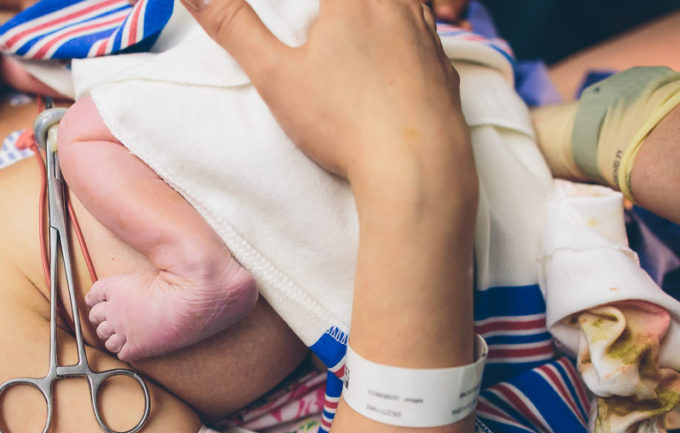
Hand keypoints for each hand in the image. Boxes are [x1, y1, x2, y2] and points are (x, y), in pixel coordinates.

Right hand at [180, 0, 469, 186]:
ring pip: (410, 0)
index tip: (303, 17)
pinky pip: (430, 31)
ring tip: (363, 18)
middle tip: (325, 18)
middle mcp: (397, 6)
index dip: (310, 6)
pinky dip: (414, 28)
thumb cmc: (343, 122)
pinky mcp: (446, 70)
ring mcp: (429, 36)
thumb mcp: (275, 75)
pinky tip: (402, 48)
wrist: (417, 169)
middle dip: (340, 7)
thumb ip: (233, 26)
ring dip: (385, 6)